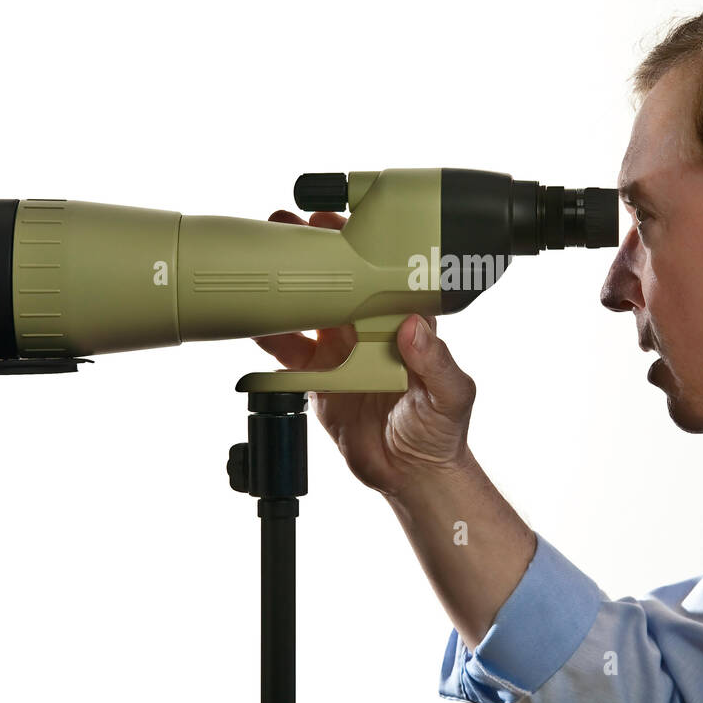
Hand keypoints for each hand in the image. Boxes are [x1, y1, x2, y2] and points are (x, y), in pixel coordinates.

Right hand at [252, 210, 479, 497]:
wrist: (413, 476)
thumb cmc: (440, 432)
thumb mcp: (450, 395)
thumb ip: (435, 362)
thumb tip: (415, 326)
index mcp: (404, 325)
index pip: (379, 276)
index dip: (357, 247)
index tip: (335, 225)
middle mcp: (370, 332)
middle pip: (337, 284)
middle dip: (313, 256)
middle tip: (286, 229)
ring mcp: (343, 353)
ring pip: (309, 311)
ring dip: (287, 289)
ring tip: (261, 264)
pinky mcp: (320, 379)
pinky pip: (290, 354)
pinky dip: (271, 337)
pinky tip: (253, 322)